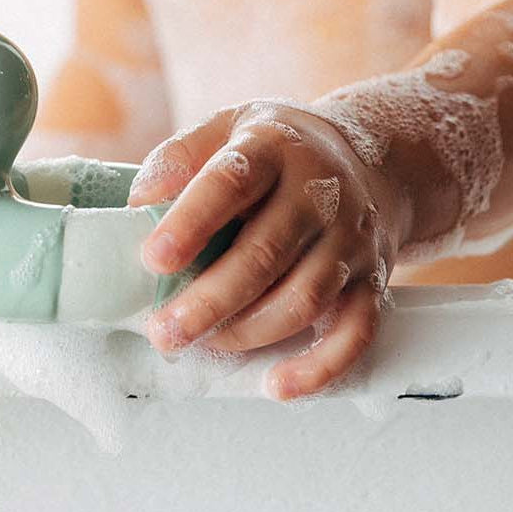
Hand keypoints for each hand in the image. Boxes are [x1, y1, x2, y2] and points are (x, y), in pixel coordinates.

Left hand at [126, 100, 411, 399]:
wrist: (371, 162)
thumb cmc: (278, 152)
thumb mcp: (228, 127)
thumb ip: (180, 156)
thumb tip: (140, 202)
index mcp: (272, 148)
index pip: (231, 182)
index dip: (191, 222)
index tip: (152, 259)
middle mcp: (319, 192)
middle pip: (266, 252)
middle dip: (209, 301)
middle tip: (163, 331)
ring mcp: (350, 239)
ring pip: (305, 297)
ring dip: (248, 333)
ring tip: (201, 344)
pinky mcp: (372, 280)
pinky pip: (356, 331)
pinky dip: (320, 366)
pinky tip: (278, 384)